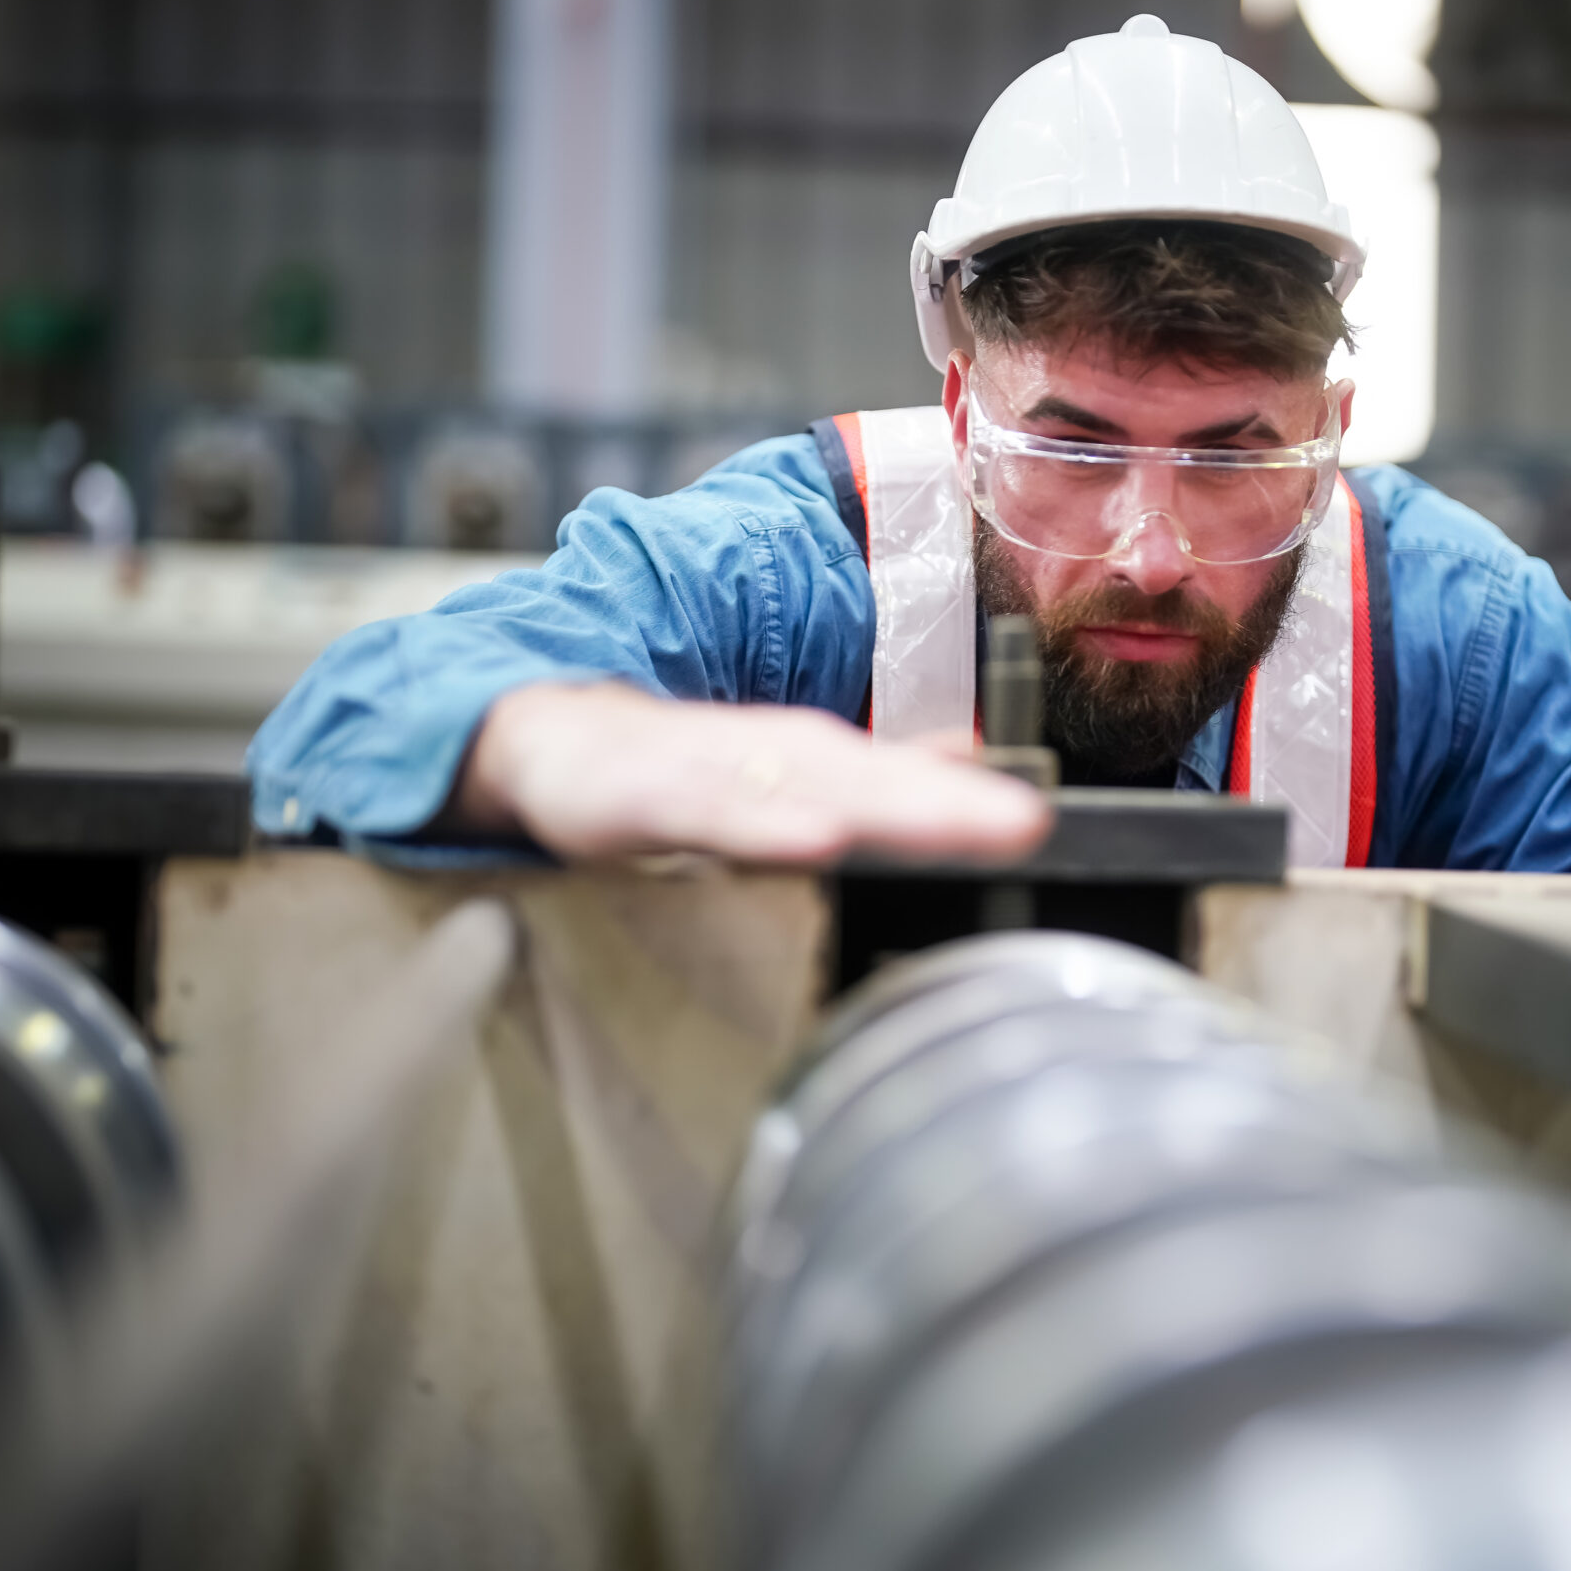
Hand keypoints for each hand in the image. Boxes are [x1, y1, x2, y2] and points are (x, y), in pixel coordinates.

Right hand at [452, 681, 1052, 866]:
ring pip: (796, 786)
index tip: (1031, 820)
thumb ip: (872, 779)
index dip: (967, 801)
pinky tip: (810, 837)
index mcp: (803, 761)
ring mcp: (702, 771)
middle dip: (943, 806)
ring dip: (871, 802)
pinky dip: (759, 823)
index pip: (900, 781)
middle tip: (1018, 822)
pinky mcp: (635, 795)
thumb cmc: (668, 767)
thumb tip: (969, 767)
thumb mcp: (776, 773)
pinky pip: (703, 811)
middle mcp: (766, 756)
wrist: (540, 733)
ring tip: (938, 820)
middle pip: (868, 781)